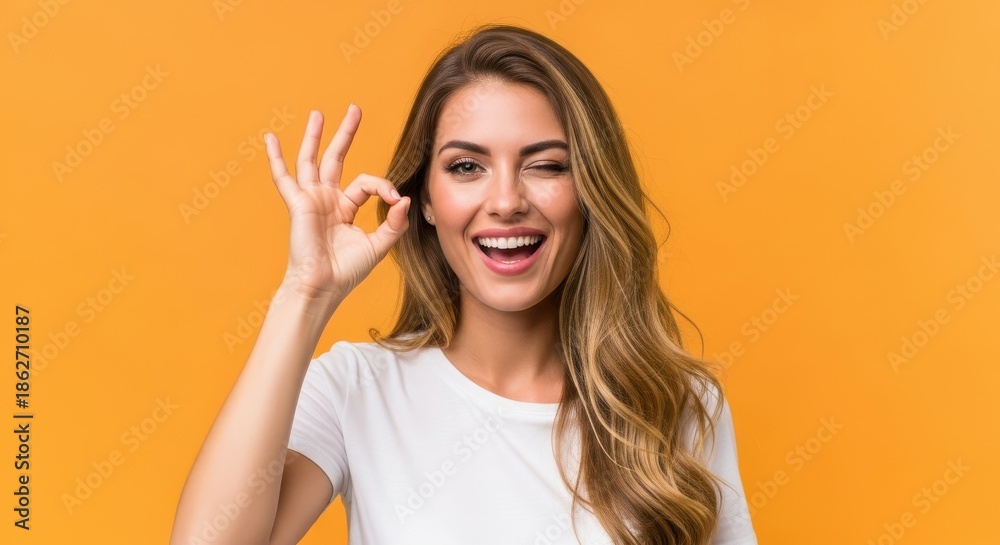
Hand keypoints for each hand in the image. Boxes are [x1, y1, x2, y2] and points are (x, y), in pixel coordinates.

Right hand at [264, 105, 409, 301]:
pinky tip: (270, 138)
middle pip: (336, 158)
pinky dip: (275, 158)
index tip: (394, 199)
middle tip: (354, 109)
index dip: (382, 186)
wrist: (323, 286)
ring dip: (315, 136)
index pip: (366, 183)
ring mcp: (311, 199)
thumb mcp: (378, 245)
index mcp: (345, 208)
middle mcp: (327, 200)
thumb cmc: (347, 272)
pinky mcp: (298, 203)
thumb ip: (394, 223)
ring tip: (318, 113)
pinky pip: (283, 177)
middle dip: (345, 134)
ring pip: (312, 160)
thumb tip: (404, 199)